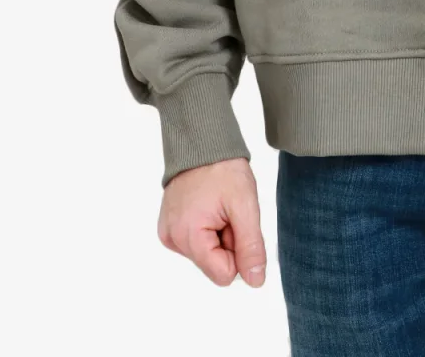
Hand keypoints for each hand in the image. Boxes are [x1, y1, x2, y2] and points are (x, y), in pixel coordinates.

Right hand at [157, 157, 266, 287]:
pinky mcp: (169, 227)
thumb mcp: (245, 206)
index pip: (223, 274)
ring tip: (218, 206)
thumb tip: (255, 281)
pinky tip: (208, 206)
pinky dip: (207, 228)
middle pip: (214, 263)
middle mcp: (172, 239)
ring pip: (206, 253)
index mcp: (188, 236)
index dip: (238, 252)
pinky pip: (196, 241)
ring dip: (219, 234)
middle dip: (228, 241)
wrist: (203, 143)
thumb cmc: (224, 170)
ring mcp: (168, 233)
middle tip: (229, 211)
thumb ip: (250, 246)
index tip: (237, 223)